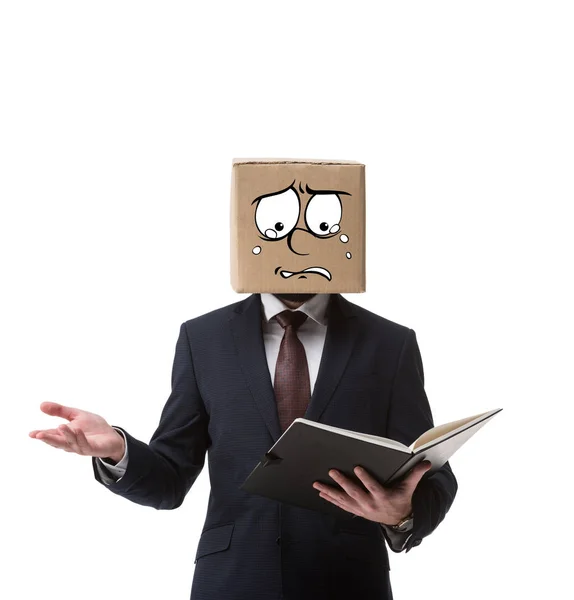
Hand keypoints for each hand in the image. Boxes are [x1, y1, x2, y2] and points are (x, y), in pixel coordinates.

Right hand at [29, 402, 125, 461]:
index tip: (31, 433)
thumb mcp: (76, 415)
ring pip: (71, 443)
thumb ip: (60, 411)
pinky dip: (80, 438)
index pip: (52, 435)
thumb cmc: (93, 427)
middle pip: (58, 442)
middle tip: (38, 435)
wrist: (112, 436)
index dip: (42, 434)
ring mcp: (81, 446)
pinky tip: (77, 430)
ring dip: (65, 435)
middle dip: (48, 438)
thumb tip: (41, 405)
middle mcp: (71, 442)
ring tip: (60, 426)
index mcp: (65, 435)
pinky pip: (85, 444)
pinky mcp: (93, 448)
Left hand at [313, 461, 431, 525]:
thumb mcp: (409, 487)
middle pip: (354, 493)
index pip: (373, 487)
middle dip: (342, 482)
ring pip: (343, 500)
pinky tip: (321, 493)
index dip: (365, 478)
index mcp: (383, 497)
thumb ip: (416, 474)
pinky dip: (330, 499)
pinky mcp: (356, 511)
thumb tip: (426, 462)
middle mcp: (370, 505)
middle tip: (332, 471)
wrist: (398, 520)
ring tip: (317, 484)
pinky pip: (341, 505)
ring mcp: (362, 509)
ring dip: (330, 492)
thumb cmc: (402, 499)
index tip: (356, 467)